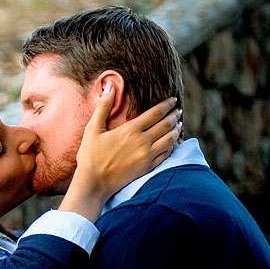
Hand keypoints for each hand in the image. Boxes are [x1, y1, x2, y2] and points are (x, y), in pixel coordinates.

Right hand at [61, 88, 179, 221]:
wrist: (94, 183)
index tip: (173, 100)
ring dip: (176, 130)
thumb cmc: (90, 155)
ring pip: (170, 139)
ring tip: (178, 124)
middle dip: (174, 115)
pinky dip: (172, 146)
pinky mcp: (148, 167)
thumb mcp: (93, 128)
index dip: (167, 105)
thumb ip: (103, 106)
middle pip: (166, 124)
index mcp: (131, 130)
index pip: (156, 113)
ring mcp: (147, 156)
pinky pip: (167, 154)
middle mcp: (142, 142)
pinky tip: (172, 142)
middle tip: (178, 110)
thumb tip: (110, 86)